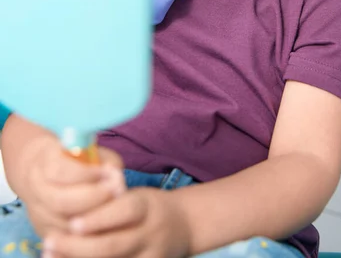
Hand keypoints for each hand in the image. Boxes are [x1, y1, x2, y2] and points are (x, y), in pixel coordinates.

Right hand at [20, 137, 124, 237]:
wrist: (44, 173)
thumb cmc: (76, 160)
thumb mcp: (91, 152)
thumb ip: (106, 161)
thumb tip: (117, 178)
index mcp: (45, 162)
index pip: (63, 171)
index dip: (88, 174)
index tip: (109, 172)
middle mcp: (36, 189)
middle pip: (62, 201)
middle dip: (94, 197)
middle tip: (117, 191)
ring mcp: (39, 214)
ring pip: (64, 224)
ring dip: (93, 217)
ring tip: (115, 207)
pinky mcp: (45, 232)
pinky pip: (66, 238)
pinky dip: (87, 233)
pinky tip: (105, 224)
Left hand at [44, 187, 191, 257]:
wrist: (184, 225)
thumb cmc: (148, 206)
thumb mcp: (136, 194)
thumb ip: (111, 198)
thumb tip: (76, 195)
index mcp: (147, 206)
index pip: (125, 211)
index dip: (100, 218)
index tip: (73, 222)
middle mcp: (149, 233)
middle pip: (113, 245)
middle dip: (78, 246)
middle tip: (50, 241)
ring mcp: (149, 257)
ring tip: (51, 254)